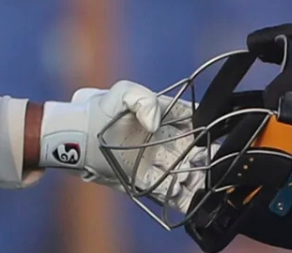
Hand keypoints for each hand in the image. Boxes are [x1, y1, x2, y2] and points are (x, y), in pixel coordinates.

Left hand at [40, 80, 202, 212]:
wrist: (76, 136)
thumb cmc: (99, 110)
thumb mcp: (120, 93)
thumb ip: (142, 98)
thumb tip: (155, 123)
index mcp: (164, 117)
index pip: (193, 122)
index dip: (205, 129)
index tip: (211, 137)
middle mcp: (164, 141)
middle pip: (194, 153)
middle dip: (207, 161)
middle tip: (215, 167)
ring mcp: (156, 162)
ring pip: (185, 174)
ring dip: (196, 182)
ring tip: (204, 187)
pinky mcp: (145, 180)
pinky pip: (167, 192)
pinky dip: (179, 197)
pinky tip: (185, 198)